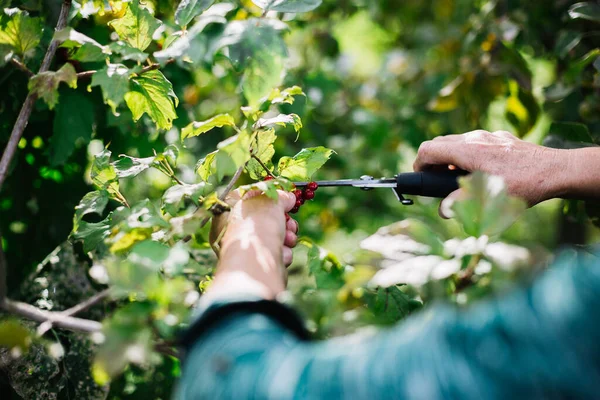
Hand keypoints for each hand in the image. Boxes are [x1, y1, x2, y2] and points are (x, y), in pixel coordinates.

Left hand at [210, 189, 298, 265]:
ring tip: (288, 239)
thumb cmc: (256, 226)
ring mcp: (244, 251)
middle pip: (264, 219)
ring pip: (273, 237)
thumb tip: (288, 197)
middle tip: (290, 223)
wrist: (255, 263)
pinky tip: (282, 253)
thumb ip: (280, 196)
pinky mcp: (257, 266)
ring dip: (287, 236)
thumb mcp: (270, 200)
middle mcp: (232, 232)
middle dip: (283, 221)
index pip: (248, 199)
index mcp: (227, 212)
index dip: (268, 198)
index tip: (284, 199)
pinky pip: (274, 254)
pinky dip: (282, 253)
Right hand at [413, 130, 566, 213]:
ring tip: (457, 180)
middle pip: (439, 143)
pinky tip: (481, 173)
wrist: (557, 170)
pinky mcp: (501, 138)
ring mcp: (489, 136)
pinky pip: (475, 143)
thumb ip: (461, 204)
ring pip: (457, 142)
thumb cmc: (524, 186)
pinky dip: (468, 156)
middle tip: (436, 181)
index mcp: (468, 151)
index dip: (418, 165)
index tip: (420, 179)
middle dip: (432, 162)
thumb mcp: (489, 200)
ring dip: (450, 159)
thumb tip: (443, 210)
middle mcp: (475, 138)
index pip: (428, 150)